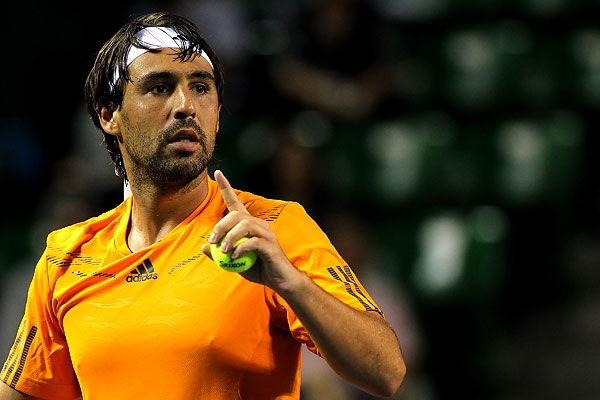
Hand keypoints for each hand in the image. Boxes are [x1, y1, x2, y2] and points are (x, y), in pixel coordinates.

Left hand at [201, 170, 300, 289]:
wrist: (280, 280)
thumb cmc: (259, 268)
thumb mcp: (234, 262)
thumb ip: (220, 254)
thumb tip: (204, 247)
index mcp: (249, 225)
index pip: (235, 201)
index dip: (226, 186)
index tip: (217, 172)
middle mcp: (258, 224)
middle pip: (236, 215)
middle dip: (220, 227)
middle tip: (212, 242)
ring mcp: (265, 233)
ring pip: (244, 225)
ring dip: (229, 238)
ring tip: (224, 252)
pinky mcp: (270, 245)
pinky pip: (252, 242)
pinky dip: (240, 249)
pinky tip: (235, 258)